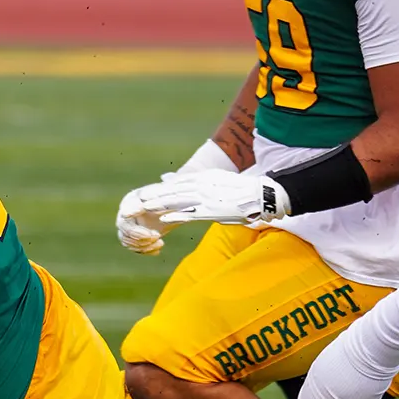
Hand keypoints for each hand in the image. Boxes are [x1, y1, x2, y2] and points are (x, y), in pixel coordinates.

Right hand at [116, 187, 178, 254]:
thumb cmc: (172, 200)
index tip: (139, 219)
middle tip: (157, 236)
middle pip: (124, 228)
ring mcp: (127, 227)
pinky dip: (147, 250)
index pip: (126, 210)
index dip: (132, 214)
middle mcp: (126, 213)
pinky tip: (159, 248)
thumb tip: (161, 186)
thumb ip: (165, 195)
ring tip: (160, 243)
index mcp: (132, 200)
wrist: (174, 211)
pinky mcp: (133, 239)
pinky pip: (134, 248)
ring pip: (127, 240)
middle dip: (140, 234)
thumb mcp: (170, 198)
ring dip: (144, 244)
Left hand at [135, 168, 290, 225]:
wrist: (262, 195)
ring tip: (144, 208)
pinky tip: (164, 220)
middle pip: (172, 191)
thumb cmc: (240, 190)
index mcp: (204, 178)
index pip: (176, 184)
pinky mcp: (213, 211)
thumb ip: (198, 181)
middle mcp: (203, 185)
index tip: (143, 193)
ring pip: (178, 201)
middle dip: (153, 196)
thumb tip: (180, 180)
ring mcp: (207, 198)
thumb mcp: (217, 180)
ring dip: (160, 205)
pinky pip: (191, 214)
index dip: (158, 189)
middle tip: (136, 201)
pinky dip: (176, 216)